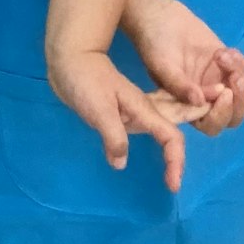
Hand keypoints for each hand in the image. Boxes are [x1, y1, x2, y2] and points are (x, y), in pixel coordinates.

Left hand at [46, 45, 203, 192]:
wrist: (67, 58)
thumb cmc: (84, 79)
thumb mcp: (100, 109)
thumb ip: (113, 136)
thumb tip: (120, 163)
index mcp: (143, 109)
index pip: (171, 137)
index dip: (176, 161)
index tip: (173, 186)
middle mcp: (140, 112)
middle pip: (169, 136)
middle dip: (176, 160)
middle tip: (172, 186)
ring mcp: (128, 112)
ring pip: (153, 134)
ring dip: (163, 153)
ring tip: (165, 175)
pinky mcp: (114, 114)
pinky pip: (131, 133)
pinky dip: (135, 146)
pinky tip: (125, 157)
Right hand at [123, 0, 243, 136]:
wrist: (159, 16)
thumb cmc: (153, 44)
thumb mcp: (160, 65)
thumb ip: (177, 84)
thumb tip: (199, 101)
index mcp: (187, 107)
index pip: (209, 124)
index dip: (219, 114)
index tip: (221, 92)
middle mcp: (206, 100)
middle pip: (232, 115)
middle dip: (239, 101)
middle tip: (234, 78)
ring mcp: (218, 82)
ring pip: (242, 94)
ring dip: (240, 78)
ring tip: (223, 55)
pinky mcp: (226, 65)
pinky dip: (241, 64)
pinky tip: (225, 50)